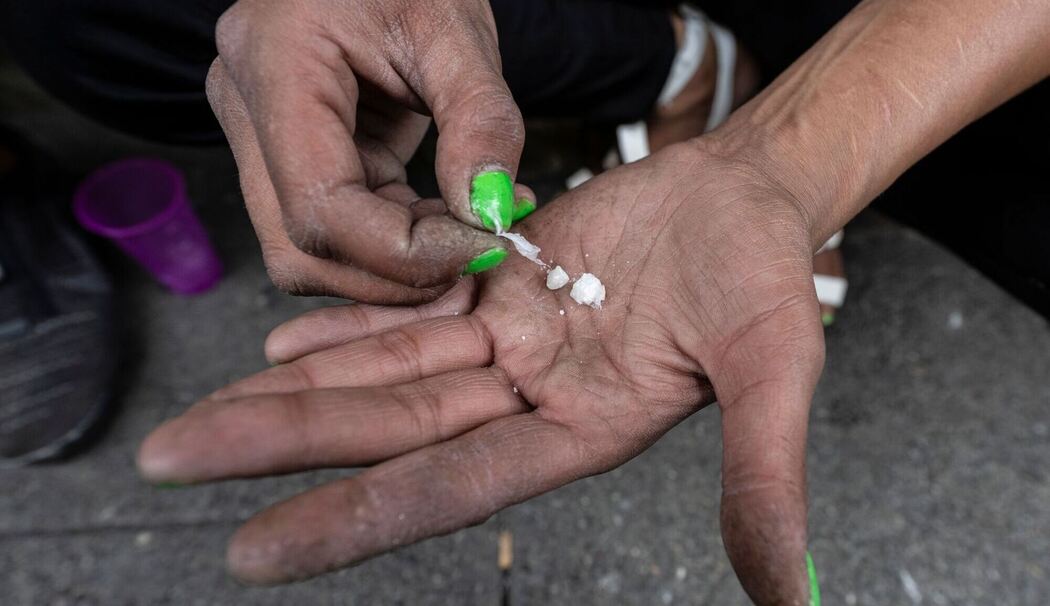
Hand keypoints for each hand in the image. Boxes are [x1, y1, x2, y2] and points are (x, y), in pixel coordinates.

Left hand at [139, 140, 823, 603]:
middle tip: (170, 459)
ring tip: (202, 417)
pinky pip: (410, 314)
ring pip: (385, 373)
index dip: (354, 519)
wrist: (746, 194)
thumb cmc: (768, 277)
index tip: (256, 551)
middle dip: (279, 446)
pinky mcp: (498, 285)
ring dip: (295, 392)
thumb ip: (762, 478)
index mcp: (578, 432)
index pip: (449, 486)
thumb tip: (789, 598)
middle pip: (388, 430)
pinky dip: (349, 330)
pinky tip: (284, 345)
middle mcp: (527, 397)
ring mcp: (508, 341)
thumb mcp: (773, 372)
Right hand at [208, 0, 533, 303]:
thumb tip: (489, 214)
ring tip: (471, 233)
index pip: (318, 207)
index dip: (400, 252)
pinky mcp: (292, 153)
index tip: (480, 246)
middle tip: (480, 254)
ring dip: (396, 266)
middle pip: (301, 248)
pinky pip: (336, 226)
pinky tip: (451, 220)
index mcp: (272, 66)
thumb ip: (480, 121)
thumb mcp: (456, 27)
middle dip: (396, 275)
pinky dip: (396, 242)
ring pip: (310, 252)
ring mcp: (259, 136)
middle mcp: (245, 110)